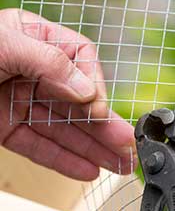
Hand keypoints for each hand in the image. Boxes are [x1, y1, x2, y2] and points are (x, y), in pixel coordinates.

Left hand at [0, 9, 134, 179]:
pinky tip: (86, 170)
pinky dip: (63, 161)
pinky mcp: (5, 129)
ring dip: (92, 150)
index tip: (97, 108)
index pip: (79, 61)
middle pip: (77, 103)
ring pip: (64, 130)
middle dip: (104, 129)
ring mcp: (18, 102)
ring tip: (117, 166)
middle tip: (126, 148)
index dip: (93, 86)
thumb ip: (45, 60)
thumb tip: (83, 88)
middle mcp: (29, 73)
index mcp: (31, 40)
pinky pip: (40, 147)